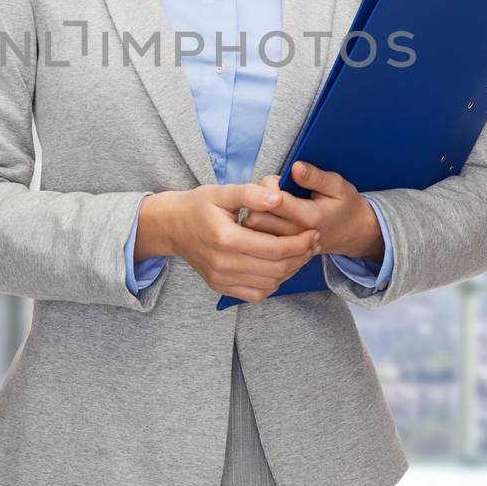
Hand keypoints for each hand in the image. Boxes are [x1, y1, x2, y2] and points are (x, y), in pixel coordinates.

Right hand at [144, 185, 321, 303]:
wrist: (172, 227)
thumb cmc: (198, 206)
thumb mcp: (223, 192)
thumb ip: (252, 193)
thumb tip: (279, 196)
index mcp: (225, 238)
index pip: (274, 248)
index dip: (300, 242)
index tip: (313, 231)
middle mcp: (222, 264)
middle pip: (276, 269)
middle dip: (301, 256)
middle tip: (314, 242)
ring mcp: (220, 279)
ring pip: (270, 283)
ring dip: (291, 270)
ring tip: (302, 252)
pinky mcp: (220, 287)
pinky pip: (256, 294)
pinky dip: (274, 282)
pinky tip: (281, 266)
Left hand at [239, 162, 379, 260]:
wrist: (352, 233)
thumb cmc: (343, 205)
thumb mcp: (337, 185)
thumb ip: (315, 176)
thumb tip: (295, 167)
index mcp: (309, 217)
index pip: (274, 201)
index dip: (269, 186)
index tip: (278, 181)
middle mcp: (294, 234)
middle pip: (257, 215)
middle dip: (257, 198)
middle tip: (271, 191)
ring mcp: (286, 244)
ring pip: (253, 227)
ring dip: (255, 210)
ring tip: (270, 203)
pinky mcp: (281, 248)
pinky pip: (257, 236)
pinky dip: (258, 222)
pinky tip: (270, 214)